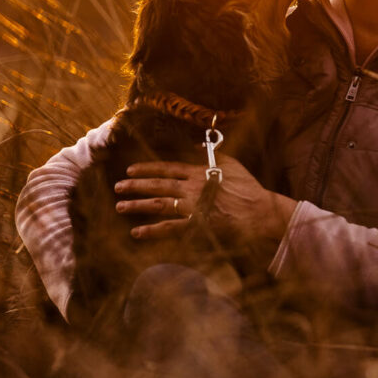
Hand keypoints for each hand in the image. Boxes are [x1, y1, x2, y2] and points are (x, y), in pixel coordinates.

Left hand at [114, 154, 296, 244]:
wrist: (259, 212)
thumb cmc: (248, 188)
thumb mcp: (231, 163)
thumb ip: (210, 154)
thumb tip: (196, 145)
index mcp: (198, 172)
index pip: (166, 168)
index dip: (147, 169)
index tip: (130, 169)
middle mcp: (191, 188)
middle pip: (157, 185)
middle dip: (135, 185)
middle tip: (118, 187)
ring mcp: (192, 207)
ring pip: (158, 204)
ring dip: (137, 205)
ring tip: (120, 206)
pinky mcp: (196, 226)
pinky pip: (169, 228)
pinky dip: (152, 230)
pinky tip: (136, 232)